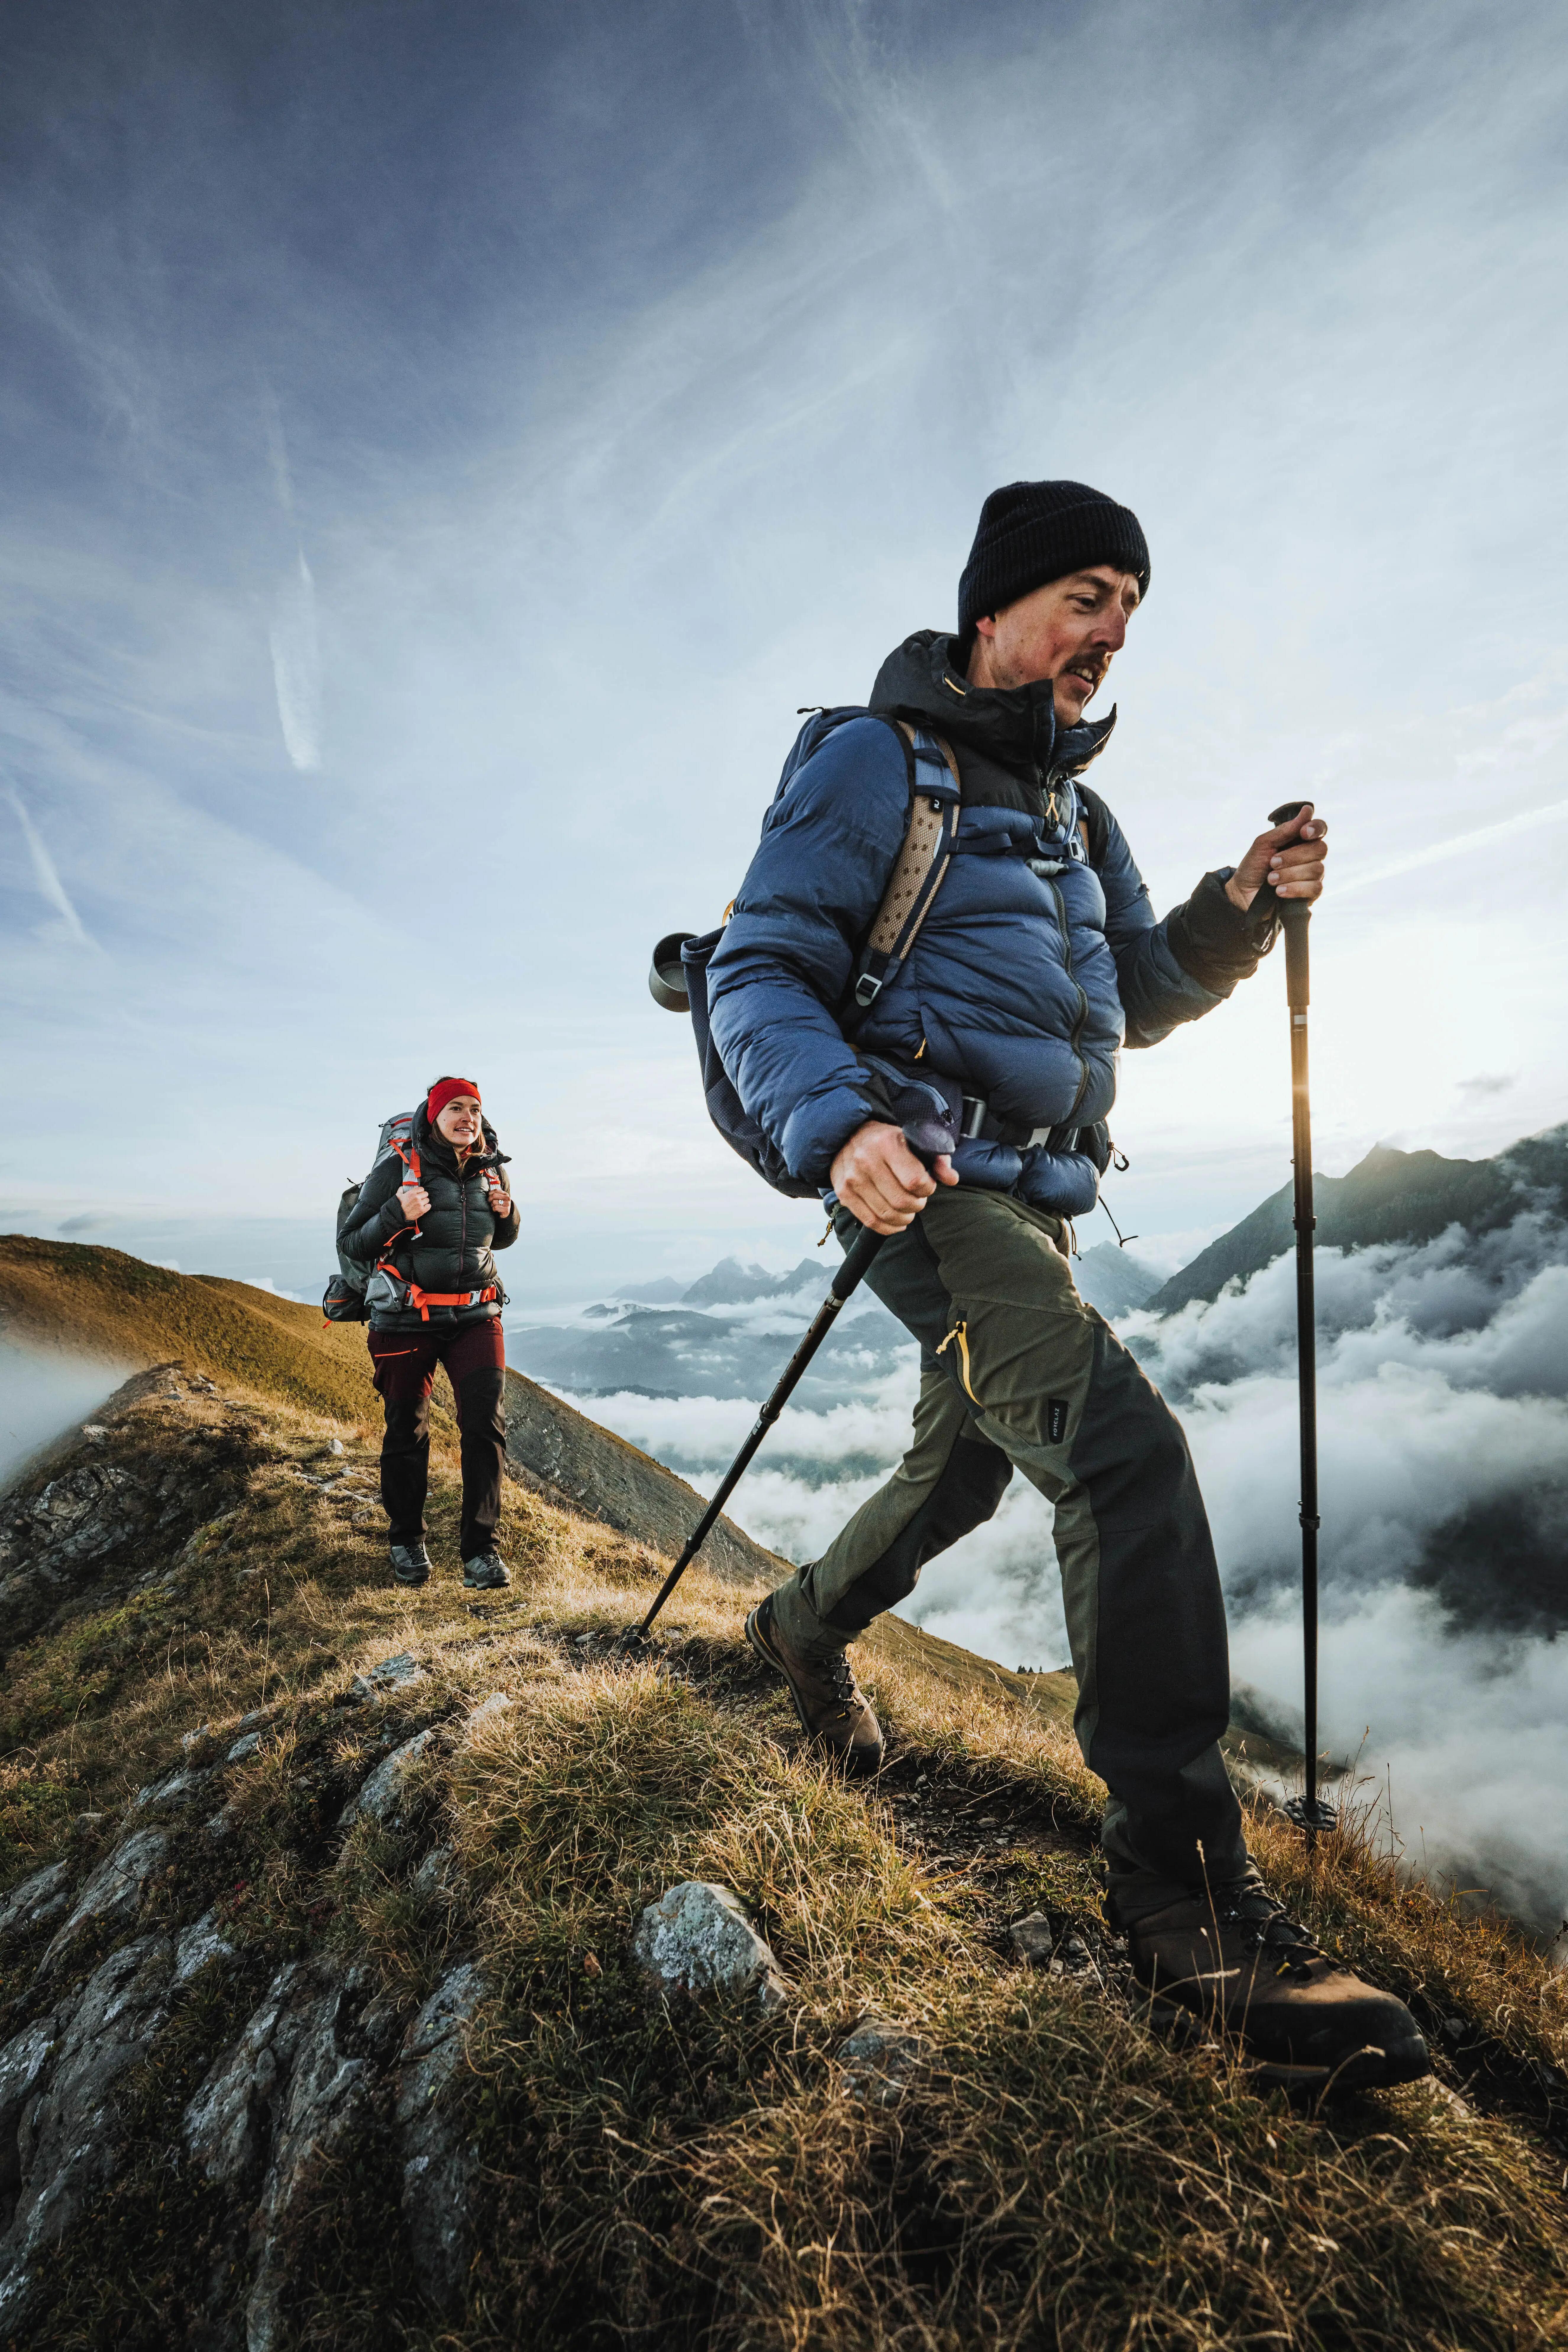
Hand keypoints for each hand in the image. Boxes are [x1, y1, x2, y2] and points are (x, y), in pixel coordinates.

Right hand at [396, 1183, 430, 1219]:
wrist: (399, 1214)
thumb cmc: (398, 1205)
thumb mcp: (398, 1195)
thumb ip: (401, 1189)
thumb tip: (403, 1187)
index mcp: (412, 1193)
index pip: (422, 1188)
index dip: (420, 1191)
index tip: (419, 1193)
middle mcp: (417, 1197)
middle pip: (426, 1193)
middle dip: (423, 1196)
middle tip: (420, 1199)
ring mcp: (420, 1204)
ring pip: (427, 1200)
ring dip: (424, 1201)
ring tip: (421, 1203)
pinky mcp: (422, 1210)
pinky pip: (429, 1206)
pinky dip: (427, 1206)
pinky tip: (423, 1207)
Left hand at [485, 1179, 509, 1217]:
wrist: (505, 1214)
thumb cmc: (500, 1205)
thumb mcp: (499, 1198)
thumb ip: (495, 1194)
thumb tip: (486, 1188)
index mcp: (505, 1194)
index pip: (496, 1190)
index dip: (490, 1193)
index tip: (489, 1196)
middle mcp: (507, 1198)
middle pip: (494, 1195)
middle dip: (489, 1199)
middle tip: (489, 1202)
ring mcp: (507, 1204)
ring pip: (494, 1202)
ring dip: (491, 1205)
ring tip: (493, 1206)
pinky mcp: (506, 1210)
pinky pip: (495, 1207)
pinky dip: (493, 1209)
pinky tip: (495, 1210)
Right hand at [829, 1120, 957, 1234]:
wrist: (849, 1135)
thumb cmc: (886, 1140)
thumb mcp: (914, 1140)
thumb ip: (937, 1158)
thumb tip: (951, 1179)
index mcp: (887, 1144)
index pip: (915, 1181)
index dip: (927, 1188)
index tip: (927, 1185)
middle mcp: (866, 1161)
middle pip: (901, 1201)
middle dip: (917, 1205)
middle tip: (918, 1199)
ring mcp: (853, 1179)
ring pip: (887, 1215)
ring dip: (904, 1217)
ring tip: (908, 1210)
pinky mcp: (844, 1194)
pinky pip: (870, 1221)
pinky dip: (888, 1227)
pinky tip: (897, 1221)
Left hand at [1225, 804, 1328, 911]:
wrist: (1242, 894)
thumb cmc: (1253, 867)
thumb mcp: (1264, 844)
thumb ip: (1285, 829)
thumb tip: (1307, 810)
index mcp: (1301, 841)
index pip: (1320, 829)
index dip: (1316, 828)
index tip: (1303, 832)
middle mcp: (1311, 857)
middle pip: (1320, 849)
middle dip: (1294, 856)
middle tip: (1273, 863)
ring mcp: (1313, 876)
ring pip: (1317, 869)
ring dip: (1290, 874)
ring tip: (1271, 879)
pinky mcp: (1311, 894)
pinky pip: (1315, 888)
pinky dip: (1295, 888)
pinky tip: (1279, 891)